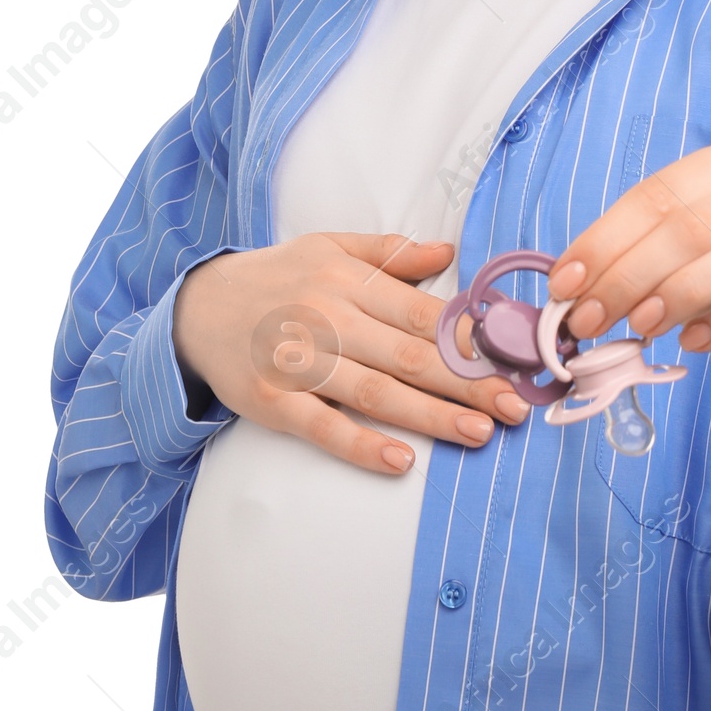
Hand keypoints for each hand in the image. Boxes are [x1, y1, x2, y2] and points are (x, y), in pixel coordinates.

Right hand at [171, 233, 531, 475]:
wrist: (195, 308)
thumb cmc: (276, 278)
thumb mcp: (329, 248)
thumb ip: (390, 253)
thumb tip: (450, 253)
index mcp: (347, 281)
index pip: (420, 313)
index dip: (470, 339)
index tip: (512, 358)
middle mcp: (325, 319)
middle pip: (408, 356)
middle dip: (468, 382)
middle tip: (515, 406)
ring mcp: (297, 364)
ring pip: (374, 394)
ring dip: (431, 416)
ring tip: (480, 432)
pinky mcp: (270, 402)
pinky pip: (322, 428)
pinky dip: (361, 446)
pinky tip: (401, 462)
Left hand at [546, 141, 710, 374]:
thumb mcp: (678, 249)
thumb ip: (631, 254)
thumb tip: (570, 285)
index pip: (656, 196)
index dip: (604, 240)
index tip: (565, 284)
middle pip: (691, 226)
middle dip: (629, 275)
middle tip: (589, 318)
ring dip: (679, 293)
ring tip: (640, 325)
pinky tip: (693, 340)